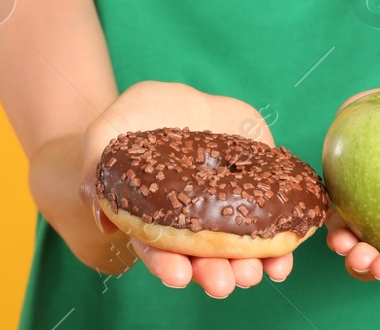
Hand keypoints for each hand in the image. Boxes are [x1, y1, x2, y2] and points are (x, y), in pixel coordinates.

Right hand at [77, 80, 292, 297]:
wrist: (180, 98)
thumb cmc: (137, 118)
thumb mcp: (106, 134)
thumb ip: (96, 169)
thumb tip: (102, 217)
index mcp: (157, 220)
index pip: (160, 251)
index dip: (166, 265)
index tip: (176, 274)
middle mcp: (194, 224)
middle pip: (202, 258)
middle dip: (212, 274)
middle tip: (221, 281)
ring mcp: (228, 209)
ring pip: (239, 250)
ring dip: (248, 266)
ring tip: (254, 272)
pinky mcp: (258, 188)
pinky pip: (272, 221)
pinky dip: (280, 245)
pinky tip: (283, 257)